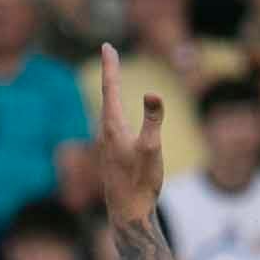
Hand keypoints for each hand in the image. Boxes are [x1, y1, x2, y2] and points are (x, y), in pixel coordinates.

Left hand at [90, 44, 169, 222]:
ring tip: (113, 77)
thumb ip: (153, 121)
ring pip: (108, 110)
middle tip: (109, 52)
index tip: (107, 45)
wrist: (127, 213)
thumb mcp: (152, 149)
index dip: (111, 66)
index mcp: (113, 126)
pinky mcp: (113, 156)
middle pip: (108, 95)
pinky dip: (114, 109)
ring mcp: (108, 145)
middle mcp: (106, 133)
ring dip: (112, 91)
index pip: (111, 88)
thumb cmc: (140, 182)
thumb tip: (153, 93)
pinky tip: (116, 116)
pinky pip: (112, 124)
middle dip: (111, 73)